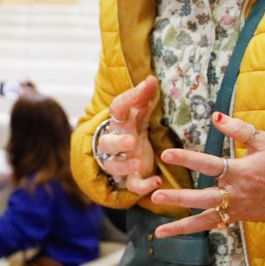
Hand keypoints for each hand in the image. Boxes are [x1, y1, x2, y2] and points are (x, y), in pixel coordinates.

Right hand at [96, 77, 161, 194]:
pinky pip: (132, 185)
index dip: (130, 97)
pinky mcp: (130, 178)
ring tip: (138, 164)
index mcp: (119, 124)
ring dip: (124, 166)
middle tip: (131, 141)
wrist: (124, 158)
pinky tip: (156, 182)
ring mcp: (120, 162)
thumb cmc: (131, 132)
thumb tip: (151, 79)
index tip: (147, 85)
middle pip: (107, 143)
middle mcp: (115, 143)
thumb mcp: (139, 116)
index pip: (118, 108)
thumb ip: (144, 99)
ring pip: (114, 166)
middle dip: (117, 143)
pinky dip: (143, 186)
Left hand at [151, 112, 264, 236]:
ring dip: (181, 226)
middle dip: (178, 197)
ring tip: (159, 232)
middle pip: (202, 197)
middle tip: (156, 195)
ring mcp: (236, 208)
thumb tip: (215, 116)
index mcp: (240, 172)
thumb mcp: (264, 140)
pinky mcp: (238, 217)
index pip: (208, 164)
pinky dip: (198, 228)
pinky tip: (178, 233)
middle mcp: (235, 193)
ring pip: (205, 219)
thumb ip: (238, 129)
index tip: (166, 154)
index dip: (187, 158)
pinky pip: (215, 224)